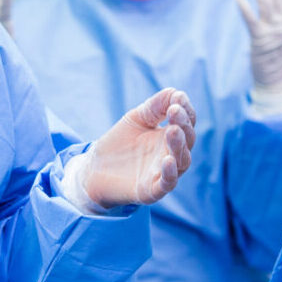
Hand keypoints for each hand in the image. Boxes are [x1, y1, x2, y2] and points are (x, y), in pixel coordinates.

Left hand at [81, 88, 196, 207]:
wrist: (94, 169)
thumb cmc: (119, 143)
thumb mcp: (137, 119)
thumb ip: (155, 106)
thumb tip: (175, 92)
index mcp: (170, 137)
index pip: (187, 123)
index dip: (185, 110)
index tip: (177, 98)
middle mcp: (172, 154)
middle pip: (187, 140)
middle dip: (183, 125)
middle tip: (175, 111)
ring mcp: (163, 173)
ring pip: (181, 161)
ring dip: (178, 145)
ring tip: (173, 130)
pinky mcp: (152, 190)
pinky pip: (167, 183)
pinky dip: (170, 173)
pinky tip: (167, 160)